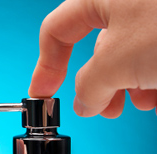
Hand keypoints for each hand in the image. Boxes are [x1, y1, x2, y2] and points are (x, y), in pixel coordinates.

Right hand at [29, 0, 156, 117]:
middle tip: (97, 108)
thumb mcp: (118, 61)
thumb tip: (84, 104)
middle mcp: (122, 4)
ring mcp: (149, 16)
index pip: (55, 32)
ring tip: (141, 103)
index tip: (42, 93)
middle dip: (97, 86)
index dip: (45, 66)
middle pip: (95, 52)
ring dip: (127, 88)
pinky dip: (151, 81)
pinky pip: (150, 57)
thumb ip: (89, 85)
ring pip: (125, 57)